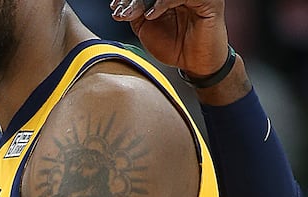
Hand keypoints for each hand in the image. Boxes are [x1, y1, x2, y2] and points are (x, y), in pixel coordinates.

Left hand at [110, 0, 228, 76]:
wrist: (195, 65)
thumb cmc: (175, 48)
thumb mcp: (147, 30)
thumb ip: (137, 14)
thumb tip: (122, 6)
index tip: (115, 7)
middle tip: (120, 10)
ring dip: (144, 0)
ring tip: (131, 14)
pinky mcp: (207, 1)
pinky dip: (163, 3)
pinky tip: (150, 15)